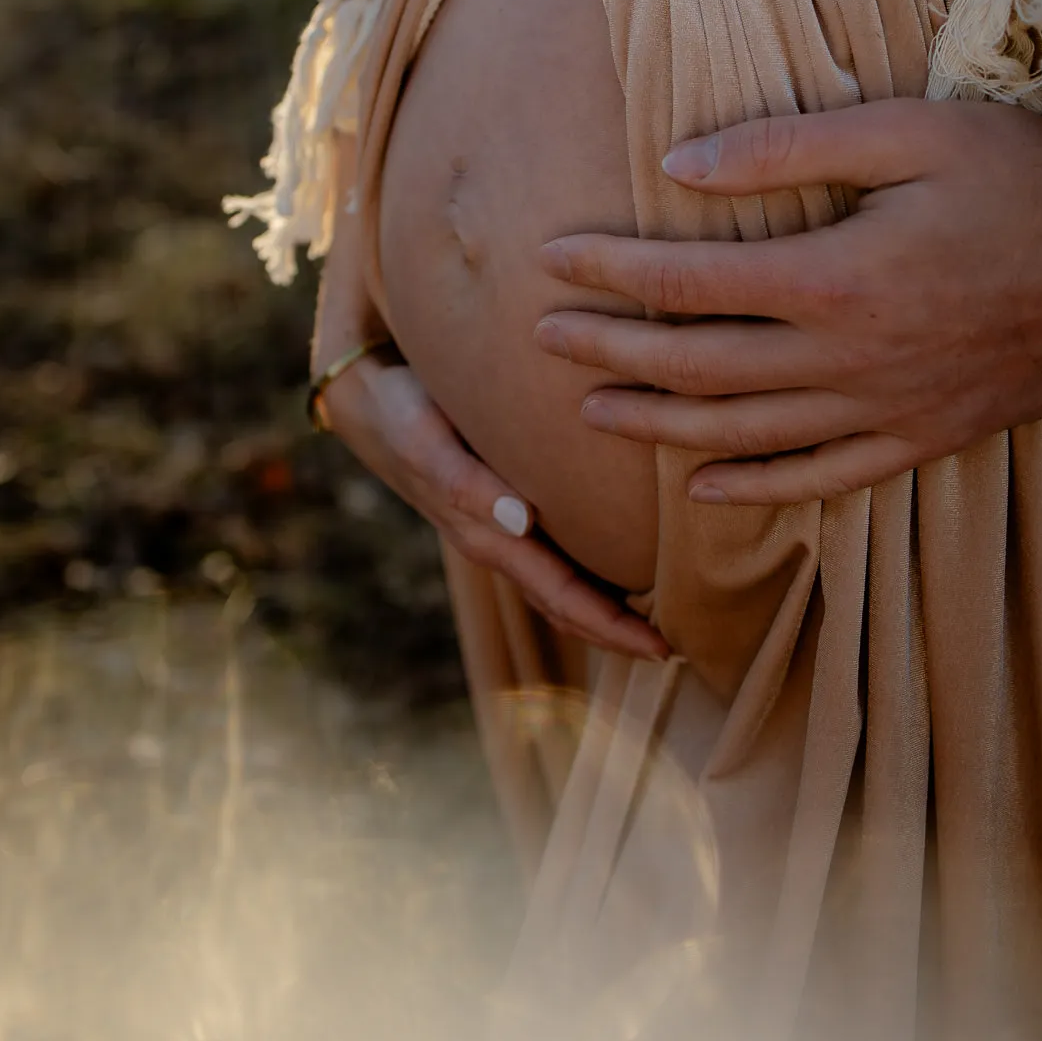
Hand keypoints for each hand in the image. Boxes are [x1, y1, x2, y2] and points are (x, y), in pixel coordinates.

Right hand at [324, 355, 667, 659]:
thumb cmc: (402, 410)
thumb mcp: (426, 439)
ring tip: (659, 614)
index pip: (559, 596)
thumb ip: (465, 481)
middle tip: (676, 646)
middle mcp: (495, 538)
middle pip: (563, 602)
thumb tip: (521, 521)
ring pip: (557, 581)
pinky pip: (550, 549)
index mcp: (485, 533)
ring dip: (603, 605)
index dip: (609, 626)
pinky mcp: (499, 501)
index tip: (661, 647)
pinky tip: (623, 557)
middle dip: (616, 630)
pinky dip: (585, 568)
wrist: (364, 393)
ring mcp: (496, 525)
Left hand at [533, 100, 1041, 502]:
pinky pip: (822, 480)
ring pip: (743, 432)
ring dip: (659, 423)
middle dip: (608, 351)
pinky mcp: (923, 440)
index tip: (550, 260)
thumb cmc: (1023, 178)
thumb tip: (677, 165)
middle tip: (541, 340)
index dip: (609, 272)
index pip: (688, 282)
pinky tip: (707, 490)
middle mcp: (847, 359)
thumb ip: (785, 146)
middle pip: (697, 365)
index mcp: (835, 277)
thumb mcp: (907, 132)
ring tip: (592, 411)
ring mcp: (885, 411)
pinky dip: (756, 488)